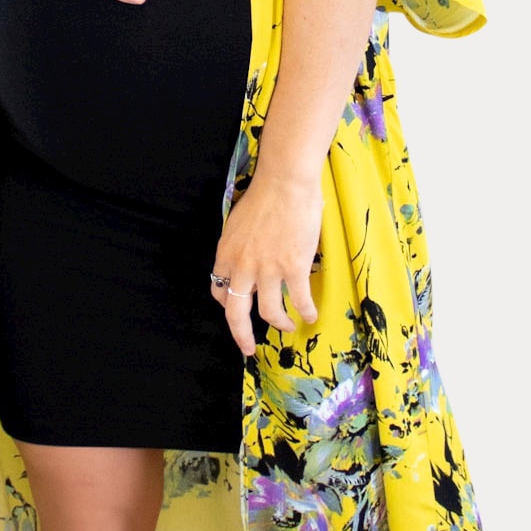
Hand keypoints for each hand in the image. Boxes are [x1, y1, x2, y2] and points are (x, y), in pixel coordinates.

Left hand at [210, 169, 322, 356]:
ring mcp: (268, 269)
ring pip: (269, 312)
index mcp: (227, 254)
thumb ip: (240, 247)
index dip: (228, 305)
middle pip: (236, 313)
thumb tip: (248, 258)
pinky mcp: (293, 268)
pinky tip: (311, 315)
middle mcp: (243, 267)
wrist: (286, 182)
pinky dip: (306, 312)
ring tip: (289, 326)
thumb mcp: (238, 223)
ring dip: (280, 324)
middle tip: (248, 348)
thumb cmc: (265, 195)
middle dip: (242, 336)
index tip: (238, 312)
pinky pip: (299, 300)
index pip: (219, 290)